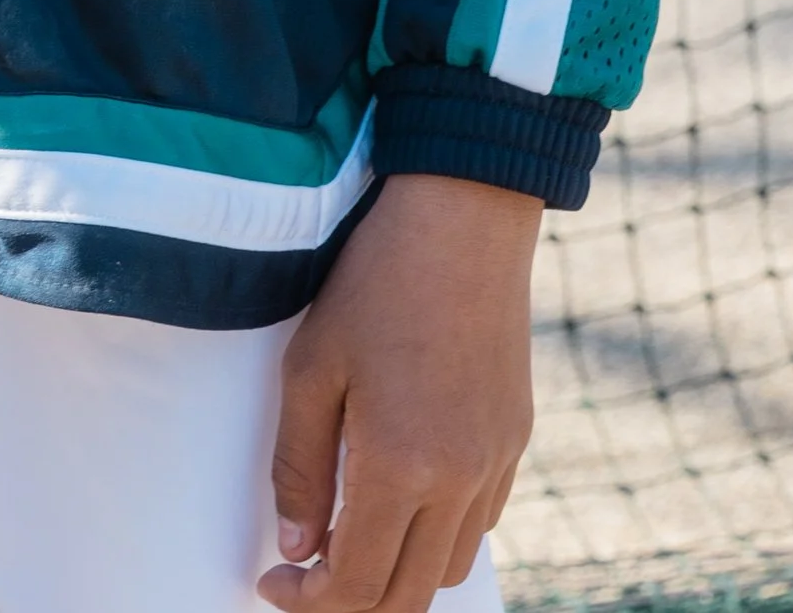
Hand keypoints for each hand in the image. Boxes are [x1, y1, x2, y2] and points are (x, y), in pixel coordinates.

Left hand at [260, 172, 541, 612]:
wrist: (463, 219)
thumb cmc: (374, 282)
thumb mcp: (310, 367)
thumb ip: (299, 466)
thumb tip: (296, 548)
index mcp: (401, 466)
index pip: (357, 584)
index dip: (310, 602)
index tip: (276, 584)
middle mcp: (459, 480)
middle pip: (408, 595)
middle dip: (351, 601)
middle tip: (306, 573)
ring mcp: (496, 462)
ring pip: (448, 565)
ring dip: (398, 572)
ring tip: (350, 536)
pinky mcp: (516, 439)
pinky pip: (479, 521)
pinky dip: (437, 534)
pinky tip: (402, 495)